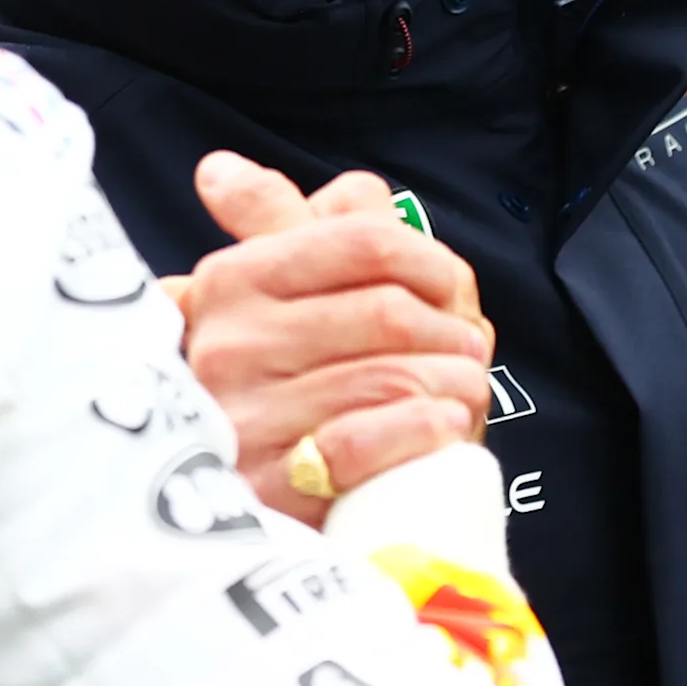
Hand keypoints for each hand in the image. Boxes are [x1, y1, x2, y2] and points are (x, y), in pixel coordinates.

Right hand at [171, 151, 493, 527]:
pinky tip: (443, 429)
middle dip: (450, 330)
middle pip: (389, 310)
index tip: (449, 287)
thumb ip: (272, 223)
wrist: (230, 515)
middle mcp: (228, 345)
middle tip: (466, 349)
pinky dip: (425, 432)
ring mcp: (246, 420)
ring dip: (453, 384)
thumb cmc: (272, 386)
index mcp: (230, 283)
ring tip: (461, 390)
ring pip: (392, 378)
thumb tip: (220, 170)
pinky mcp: (273, 489)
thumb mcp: (262, 296)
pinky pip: (371, 442)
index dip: (429, 258)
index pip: (361, 239)